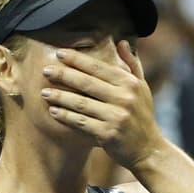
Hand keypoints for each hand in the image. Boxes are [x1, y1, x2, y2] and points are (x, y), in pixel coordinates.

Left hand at [41, 41, 163, 170]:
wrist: (149, 150)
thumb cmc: (142, 117)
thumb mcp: (142, 89)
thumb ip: (132, 65)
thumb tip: (122, 42)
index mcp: (130, 84)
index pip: (98, 68)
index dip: (77, 59)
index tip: (59, 53)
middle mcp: (125, 99)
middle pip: (87, 83)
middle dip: (63, 75)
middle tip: (46, 70)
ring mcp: (117, 117)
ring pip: (81, 103)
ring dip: (60, 97)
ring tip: (44, 92)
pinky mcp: (109, 134)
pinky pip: (81, 122)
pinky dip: (66, 117)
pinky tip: (54, 112)